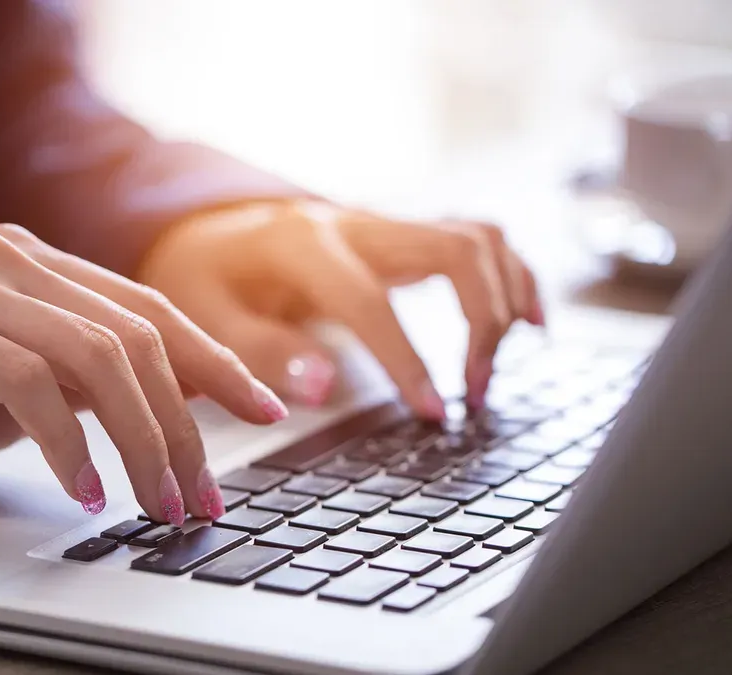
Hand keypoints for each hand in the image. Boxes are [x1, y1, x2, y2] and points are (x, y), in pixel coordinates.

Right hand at [0, 225, 286, 522]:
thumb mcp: (32, 392)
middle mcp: (6, 258)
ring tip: (158, 504)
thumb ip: (99, 381)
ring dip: (140, 441)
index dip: (216, 363)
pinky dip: (67, 444)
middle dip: (181, 425)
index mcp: (39, 265)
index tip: (268, 409)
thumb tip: (194, 402)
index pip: (151, 311)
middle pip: (134, 336)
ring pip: (93, 355)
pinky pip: (25, 381)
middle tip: (201, 496)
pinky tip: (85, 490)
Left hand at [138, 201, 543, 417]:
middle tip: (474, 392)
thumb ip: (258, 351)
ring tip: (489, 372)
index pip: (370, 299)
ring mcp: (385, 224)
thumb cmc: (202, 280)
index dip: (406, 359)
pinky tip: (529, 323)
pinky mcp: (403, 236)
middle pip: (454, 250)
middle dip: (481, 322)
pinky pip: (478, 240)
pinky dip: (513, 276)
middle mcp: (355, 222)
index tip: (433, 413)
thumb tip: (321, 389)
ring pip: (477, 238)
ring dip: (503, 302)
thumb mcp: (203, 317)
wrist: (206, 234)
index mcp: (301, 242)